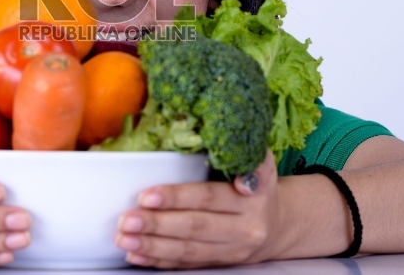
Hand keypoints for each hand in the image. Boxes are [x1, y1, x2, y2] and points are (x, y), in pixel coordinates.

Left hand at [115, 149, 279, 268]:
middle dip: (157, 224)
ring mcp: (231, 250)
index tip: (146, 196)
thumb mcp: (261, 161)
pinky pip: (187, 265)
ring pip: (188, 251)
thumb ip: (244, 153)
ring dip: (152, 246)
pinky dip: (159, 261)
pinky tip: (136, 255)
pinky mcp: (220, 264)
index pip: (208, 198)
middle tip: (127, 220)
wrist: (280, 224)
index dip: (176, 198)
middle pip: (195, 228)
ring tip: (124, 239)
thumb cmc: (258, 184)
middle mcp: (244, 228)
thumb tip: (222, 142)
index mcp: (251, 199)